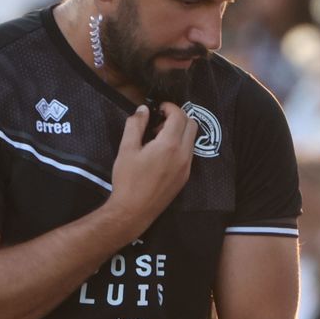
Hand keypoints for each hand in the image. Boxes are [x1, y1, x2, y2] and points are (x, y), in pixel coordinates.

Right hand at [107, 102, 197, 238]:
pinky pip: (189, 153)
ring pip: (192, 139)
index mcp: (170, 145)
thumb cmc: (128, 179)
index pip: (179, 116)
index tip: (158, 108)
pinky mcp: (185, 177)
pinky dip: (180, 145)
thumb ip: (136, 125)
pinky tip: (161, 153)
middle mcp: (184, 155)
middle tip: (158, 123)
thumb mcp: (127, 149)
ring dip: (180, 132)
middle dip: (177, 117)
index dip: (170, 107)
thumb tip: (144, 109)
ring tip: (157, 138)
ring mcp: (187, 167)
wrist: (134, 211)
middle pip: (192, 125)